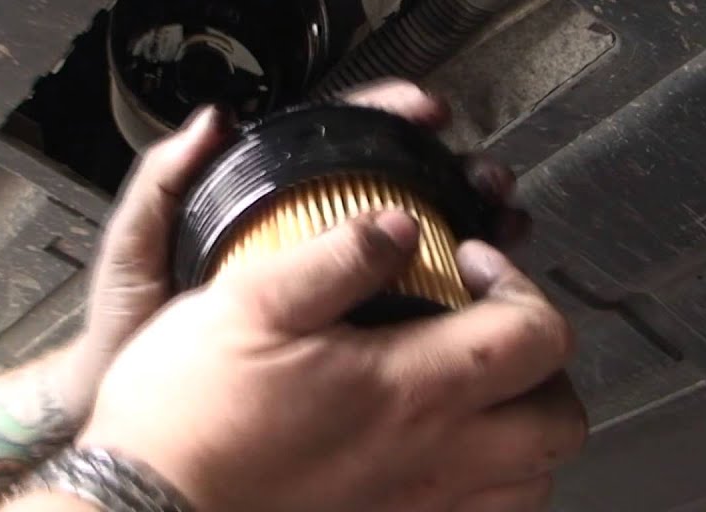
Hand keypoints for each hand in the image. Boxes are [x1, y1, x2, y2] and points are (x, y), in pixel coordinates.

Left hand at [63, 80, 526, 410]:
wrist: (142, 431)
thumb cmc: (129, 338)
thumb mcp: (137, 255)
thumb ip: (162, 186)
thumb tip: (212, 120)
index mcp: (261, 208)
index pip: (332, 143)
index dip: (384, 117)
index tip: (424, 110)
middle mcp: (304, 240)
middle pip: (392, 187)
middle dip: (447, 170)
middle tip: (481, 176)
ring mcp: (329, 292)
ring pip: (414, 242)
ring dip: (464, 222)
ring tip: (500, 220)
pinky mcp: (343, 337)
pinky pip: (408, 304)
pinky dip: (452, 289)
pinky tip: (481, 285)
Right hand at [78, 212, 584, 511]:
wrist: (146, 508)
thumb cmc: (190, 411)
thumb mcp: (248, 303)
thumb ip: (335, 257)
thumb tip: (398, 222)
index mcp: (409, 388)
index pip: (534, 336)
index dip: (520, 286)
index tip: (466, 264)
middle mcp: (432, 457)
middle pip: (559, 417)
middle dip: (542, 360)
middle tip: (489, 324)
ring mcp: (417, 506)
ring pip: (533, 478)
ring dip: (526, 424)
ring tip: (475, 386)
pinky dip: (493, 482)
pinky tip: (445, 449)